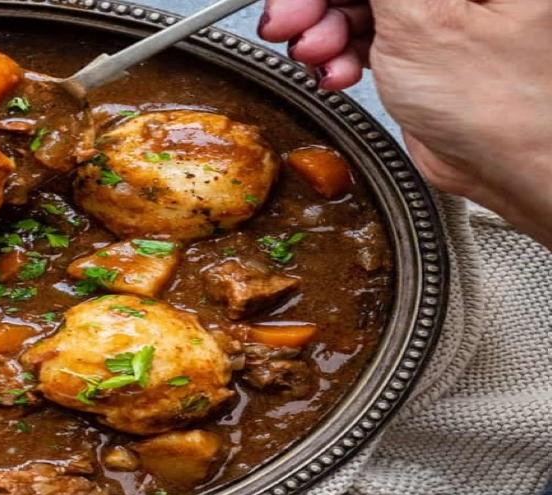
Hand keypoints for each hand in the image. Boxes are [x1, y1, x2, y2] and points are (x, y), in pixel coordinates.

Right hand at [259, 0, 551, 248]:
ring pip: (359, 4)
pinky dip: (341, 53)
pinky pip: (366, 34)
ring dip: (324, 30)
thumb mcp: (424, 17)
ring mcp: (442, 11)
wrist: (514, 170)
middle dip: (319, 1)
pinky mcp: (422, 46)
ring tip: (318, 58)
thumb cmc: (501, 103)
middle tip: (287, 22)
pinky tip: (337, 72)